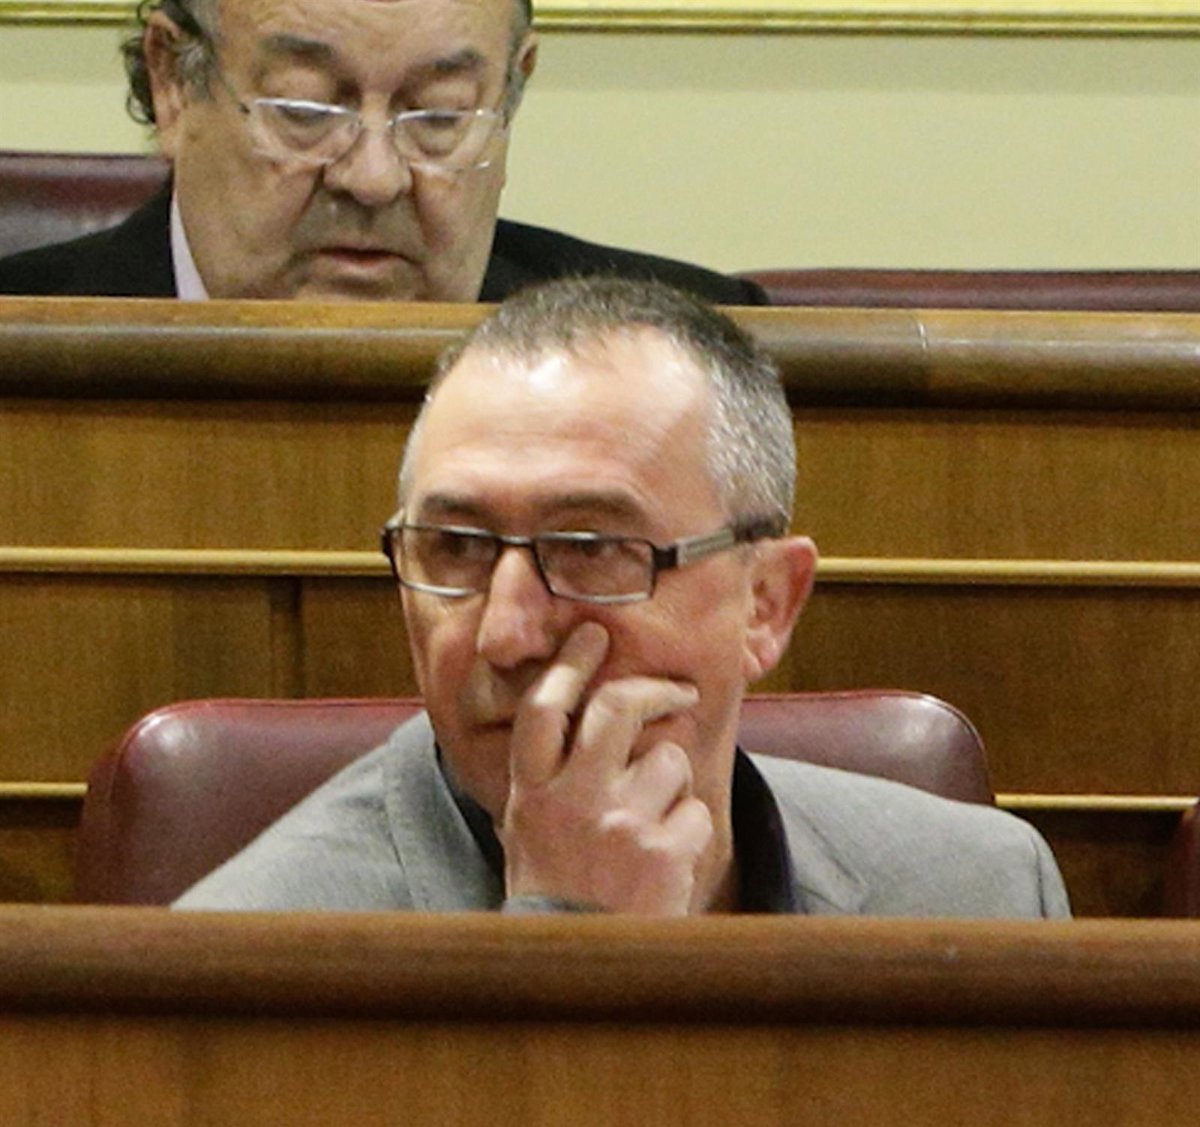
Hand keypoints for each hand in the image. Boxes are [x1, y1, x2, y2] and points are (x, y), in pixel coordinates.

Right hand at [500, 622, 713, 915]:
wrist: (574, 966)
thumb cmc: (555, 887)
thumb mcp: (529, 824)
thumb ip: (553, 771)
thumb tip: (594, 707)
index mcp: (532, 791)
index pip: (545, 707)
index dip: (571, 663)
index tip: (594, 634)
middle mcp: (572, 799)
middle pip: (616, 709)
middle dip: (654, 688)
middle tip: (679, 689)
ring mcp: (619, 825)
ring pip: (670, 759)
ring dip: (673, 781)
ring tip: (652, 822)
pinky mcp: (662, 854)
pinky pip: (695, 810)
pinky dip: (688, 829)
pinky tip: (665, 860)